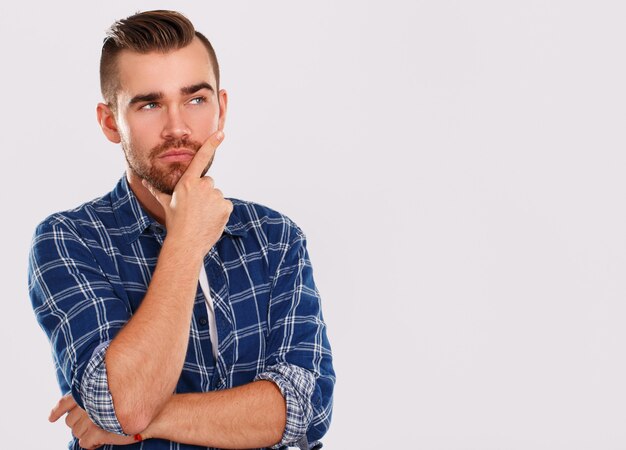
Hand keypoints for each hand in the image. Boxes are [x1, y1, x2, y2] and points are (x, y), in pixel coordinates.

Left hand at [50, 394, 137, 448]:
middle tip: (94, 424)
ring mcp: (92, 418)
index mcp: (91, 391)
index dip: (57, 410)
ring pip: (77, 433)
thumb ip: (99, 392)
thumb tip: (86, 403)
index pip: (66, 401)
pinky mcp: (97, 432)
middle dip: (79, 425)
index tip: (51, 418)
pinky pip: (85, 443)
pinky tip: (102, 441)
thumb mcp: (116, 390)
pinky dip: (92, 444)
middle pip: (70, 421)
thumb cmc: (137, 400)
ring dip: (86, 434)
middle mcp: (88, 403)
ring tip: (102, 431)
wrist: (153, 413)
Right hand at [143, 130, 232, 256]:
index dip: (211, 144)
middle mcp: (203, 186)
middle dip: (203, 192)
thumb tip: (142, 180)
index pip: (201, 158)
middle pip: (208, 182)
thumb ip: (156, 190)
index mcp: (187, 182)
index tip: (221, 133)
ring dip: (211, 203)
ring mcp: (215, 196)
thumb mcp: (165, 204)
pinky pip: (225, 205)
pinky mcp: (226, 206)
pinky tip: (211, 220)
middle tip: (195, 208)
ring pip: (216, 195)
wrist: (186, 243)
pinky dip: (220, 212)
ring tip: (202, 217)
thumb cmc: (174, 223)